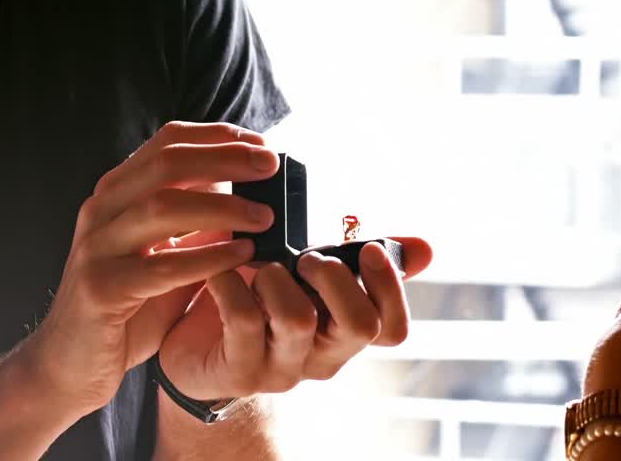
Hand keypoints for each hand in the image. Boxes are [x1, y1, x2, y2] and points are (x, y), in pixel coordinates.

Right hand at [13, 122, 281, 416]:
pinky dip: (208, 257)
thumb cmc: (128, 307)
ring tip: (264, 217)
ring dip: (223, 207)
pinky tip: (241, 255)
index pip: (167, 142)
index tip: (260, 144)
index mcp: (117, 193)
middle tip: (269, 167)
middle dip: (225, 159)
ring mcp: (96, 247)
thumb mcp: (169, 254)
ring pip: (162, 207)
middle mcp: (102, 210)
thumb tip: (253, 192)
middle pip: (167, 164)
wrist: (71, 364)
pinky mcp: (101, 288)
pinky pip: (161, 267)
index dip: (217, 137)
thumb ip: (201, 223)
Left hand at [156, 235, 433, 400]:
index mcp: (345, 333)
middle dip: (335, 276)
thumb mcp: (312, 280)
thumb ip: (364, 263)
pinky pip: (244, 318)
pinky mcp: (240, 371)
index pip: (393, 328)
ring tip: (259, 268)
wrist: (195, 347)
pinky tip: (221, 272)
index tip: (369, 248)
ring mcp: (283, 368)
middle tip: (307, 258)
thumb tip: (425, 248)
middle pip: (360, 326)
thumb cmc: (261, 302)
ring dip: (278, 278)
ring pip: (299, 319)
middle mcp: (322, 357)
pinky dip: (231, 283)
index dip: (391, 288)